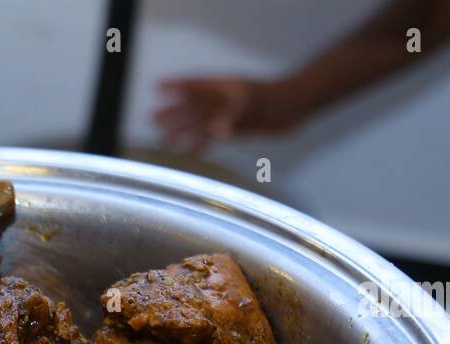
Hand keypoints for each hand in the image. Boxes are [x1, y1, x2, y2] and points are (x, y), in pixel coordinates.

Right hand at [153, 76, 304, 152]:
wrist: (295, 106)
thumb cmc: (274, 98)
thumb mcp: (252, 104)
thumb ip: (232, 118)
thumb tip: (215, 134)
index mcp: (222, 87)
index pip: (194, 84)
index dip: (176, 85)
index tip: (157, 88)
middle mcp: (222, 100)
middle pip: (193, 105)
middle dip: (174, 112)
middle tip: (153, 119)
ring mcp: (229, 114)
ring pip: (200, 123)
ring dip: (184, 130)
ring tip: (166, 140)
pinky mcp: (237, 128)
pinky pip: (214, 137)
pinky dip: (202, 144)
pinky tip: (192, 152)